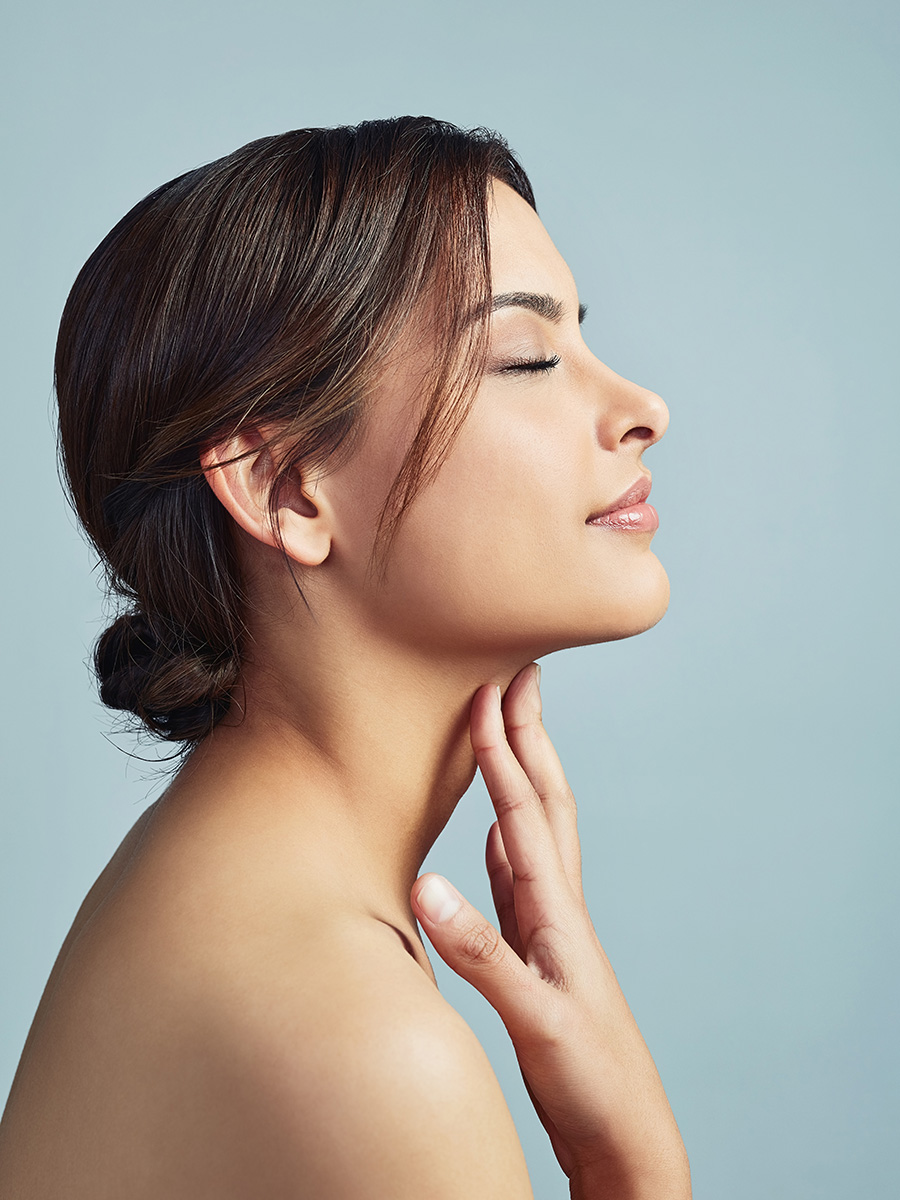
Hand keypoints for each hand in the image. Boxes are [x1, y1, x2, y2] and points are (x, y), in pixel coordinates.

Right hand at [411, 664, 690, 1198]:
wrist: (626, 1133)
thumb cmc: (590, 1079)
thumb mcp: (535, 1017)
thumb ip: (484, 953)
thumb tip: (429, 885)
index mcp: (556, 912)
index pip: (524, 812)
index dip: (503, 750)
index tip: (488, 690)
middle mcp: (557, 906)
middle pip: (543, 801)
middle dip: (529, 735)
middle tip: (520, 675)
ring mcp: (549, 927)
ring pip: (533, 829)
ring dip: (521, 774)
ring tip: (508, 733)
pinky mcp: (536, 951)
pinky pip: (518, 875)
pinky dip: (506, 838)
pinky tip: (497, 830)